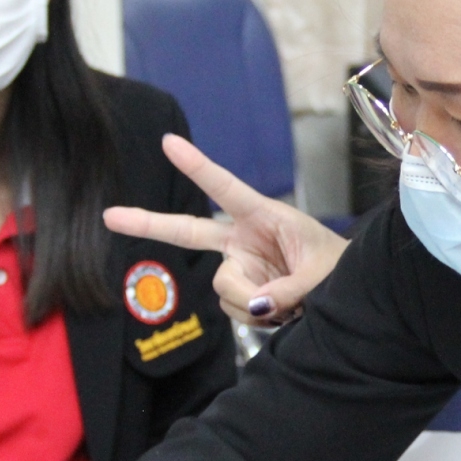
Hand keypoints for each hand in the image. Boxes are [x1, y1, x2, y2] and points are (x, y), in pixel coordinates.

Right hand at [104, 135, 348, 328]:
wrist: (349, 294)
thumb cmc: (340, 269)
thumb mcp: (322, 273)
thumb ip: (288, 289)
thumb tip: (256, 306)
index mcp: (265, 216)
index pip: (225, 188)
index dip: (197, 167)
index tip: (168, 143)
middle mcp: (243, 240)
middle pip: (188, 232)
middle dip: (148, 223)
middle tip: (110, 216)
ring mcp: (239, 267)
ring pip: (224, 289)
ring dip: (255, 303)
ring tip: (292, 302)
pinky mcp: (242, 293)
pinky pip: (235, 310)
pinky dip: (257, 317)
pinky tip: (280, 313)